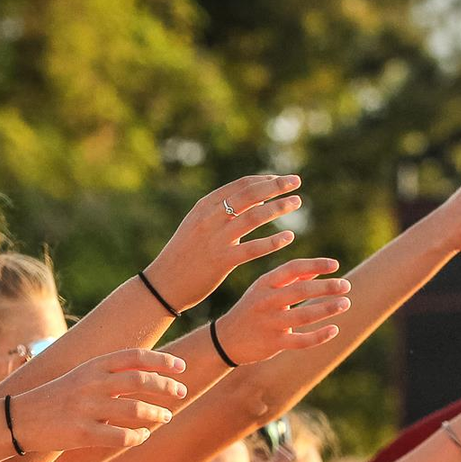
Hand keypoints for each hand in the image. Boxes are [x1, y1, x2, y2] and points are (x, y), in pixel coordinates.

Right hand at [10, 349, 188, 450]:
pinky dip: (138, 437)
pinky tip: (143, 437)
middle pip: (140, 379)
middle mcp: (91, 383)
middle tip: (181, 391)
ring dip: (157, 413)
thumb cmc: (58, 397)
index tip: (181, 367)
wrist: (21, 418)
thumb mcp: (82, 376)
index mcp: (92, 366)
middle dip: (166, 385)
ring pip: (135, 408)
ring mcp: (87, 408)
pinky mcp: (82, 433)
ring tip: (166, 416)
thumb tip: (147, 373)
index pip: (134, 357)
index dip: (162, 361)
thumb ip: (110, 373)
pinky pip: (120, 436)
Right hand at [141, 176, 302, 312]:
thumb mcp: (199, 226)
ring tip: (296, 202)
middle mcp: (210, 218)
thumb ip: (223, 212)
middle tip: (296, 181)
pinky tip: (289, 237)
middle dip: (275, 185)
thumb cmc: (185, 254)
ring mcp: (215, 239)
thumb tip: (256, 199)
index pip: (240, 185)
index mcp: (205, 206)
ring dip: (278, 207)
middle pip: (249, 195)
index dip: (264, 179)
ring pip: (253, 217)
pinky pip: (252, 248)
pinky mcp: (221, 261)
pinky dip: (272, 241)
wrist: (164, 283)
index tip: (282, 179)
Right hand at [213, 258, 350, 365]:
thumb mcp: (264, 288)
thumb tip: (319, 270)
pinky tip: (334, 330)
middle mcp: (267, 301)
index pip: (293, 268)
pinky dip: (319, 336)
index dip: (315, 264)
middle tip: (346, 285)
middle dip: (326, 287)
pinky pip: (301, 340)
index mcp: (265, 283)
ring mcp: (270, 323)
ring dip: (327, 309)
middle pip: (300, 290)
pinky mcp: (273, 343)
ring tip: (345, 303)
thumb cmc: (252, 308)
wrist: (226, 339)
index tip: (335, 265)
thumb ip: (290, 278)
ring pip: (303, 316)